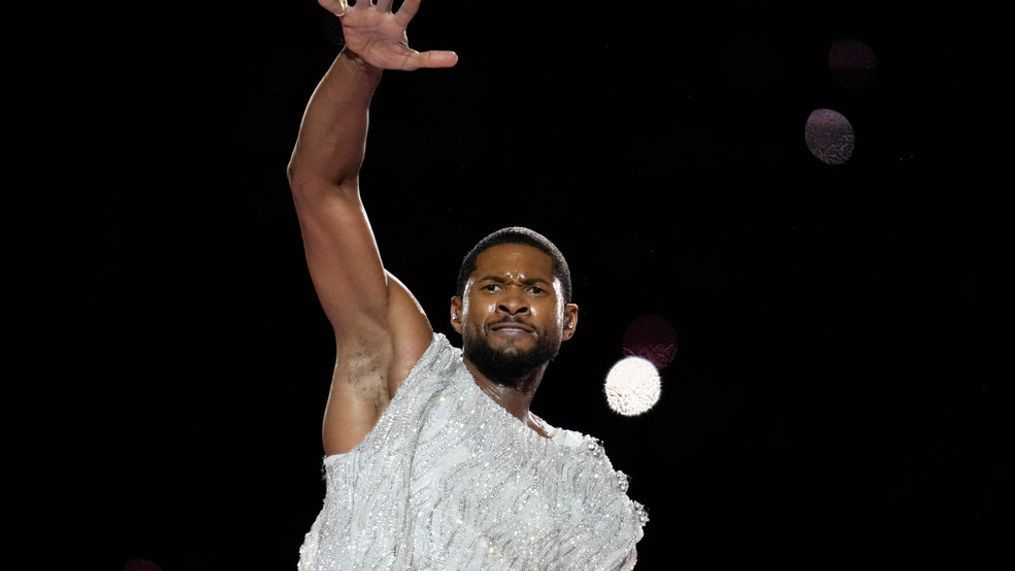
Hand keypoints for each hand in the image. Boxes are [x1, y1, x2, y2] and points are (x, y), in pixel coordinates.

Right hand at [318, 0, 457, 70]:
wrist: (368, 60)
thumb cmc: (391, 57)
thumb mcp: (410, 61)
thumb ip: (431, 58)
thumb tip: (455, 59)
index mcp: (397, 23)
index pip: (408, 8)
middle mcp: (381, 13)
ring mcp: (364, 13)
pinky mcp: (348, 17)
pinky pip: (338, 7)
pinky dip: (330, 2)